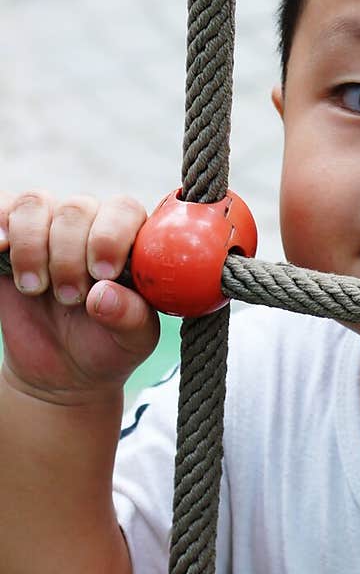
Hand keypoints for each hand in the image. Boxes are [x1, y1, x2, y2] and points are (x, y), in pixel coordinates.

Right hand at [0, 191, 158, 407]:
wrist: (64, 368)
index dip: (109, 236)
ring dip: (31, 246)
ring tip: (35, 288)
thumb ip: (130, 317)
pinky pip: (2, 209)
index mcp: (130, 240)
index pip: (123, 210)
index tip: (102, 275)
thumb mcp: (133, 341)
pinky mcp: (13, 240)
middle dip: (68, 256)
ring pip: (35, 205)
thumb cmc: (108, 345)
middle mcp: (92, 224)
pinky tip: (1, 248)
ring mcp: (50, 228)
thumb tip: (104, 294)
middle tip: (69, 297)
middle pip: (76, 209)